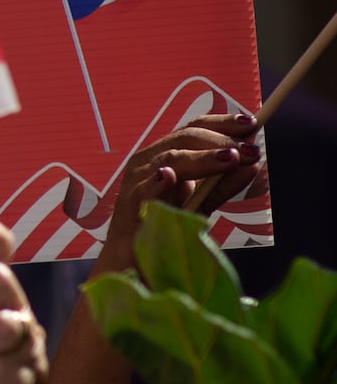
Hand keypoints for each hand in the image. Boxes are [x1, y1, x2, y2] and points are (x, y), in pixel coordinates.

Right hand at [96, 112, 261, 270]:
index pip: (193, 129)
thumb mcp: (201, 202)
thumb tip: (253, 163)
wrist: (130, 261)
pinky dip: (157, 181)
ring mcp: (136, 182)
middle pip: (184, 139)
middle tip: (251, 150)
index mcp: (165, 157)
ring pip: (170, 160)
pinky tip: (168, 176)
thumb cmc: (162, 227)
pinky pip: (144, 190)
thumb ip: (224, 184)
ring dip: (203, 158)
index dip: (221, 123)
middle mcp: (149, 162)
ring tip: (229, 158)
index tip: (251, 122)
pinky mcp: (129, 206)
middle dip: (221, 141)